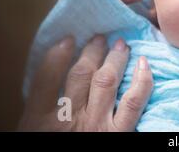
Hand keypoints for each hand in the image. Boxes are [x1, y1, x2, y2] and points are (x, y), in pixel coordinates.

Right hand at [18, 36, 152, 131]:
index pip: (46, 78)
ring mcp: (97, 126)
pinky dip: (142, 80)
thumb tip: (56, 76)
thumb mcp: (35, 133)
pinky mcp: (121, 135)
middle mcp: (69, 119)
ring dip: (115, 58)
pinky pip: (134, 101)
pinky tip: (144, 64)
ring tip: (120, 44)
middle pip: (81, 75)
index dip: (58, 54)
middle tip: (100, 37)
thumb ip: (43, 108)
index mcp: (39, 121)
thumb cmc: (54, 148)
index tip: (69, 38)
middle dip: (92, 51)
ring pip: (107, 81)